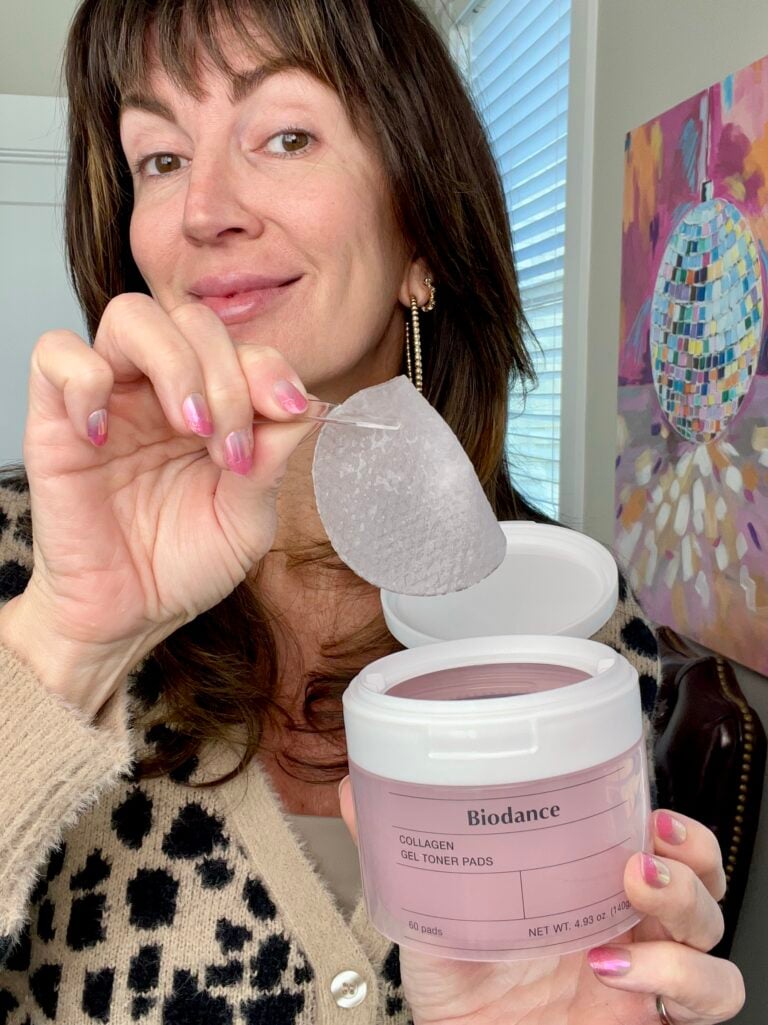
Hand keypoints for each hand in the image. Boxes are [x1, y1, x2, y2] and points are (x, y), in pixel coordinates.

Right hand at [3, 293, 314, 715]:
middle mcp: (160, 391)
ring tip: (189, 428)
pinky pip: (56, 355)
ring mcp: (109, 399)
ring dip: (176, 364)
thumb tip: (309, 404)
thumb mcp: (246, 519)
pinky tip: (106, 436)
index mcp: (211, 406)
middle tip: (230, 445)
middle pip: (193, 320)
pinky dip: (85, 380)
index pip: (241, 348)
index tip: (289, 412)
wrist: (125, 617)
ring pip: (132, 318)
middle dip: (228, 375)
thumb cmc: (181, 565)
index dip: (270, 369)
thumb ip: (272, 459)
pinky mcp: (54, 419)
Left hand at [339, 785, 744, 1024]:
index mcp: (585, 882)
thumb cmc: (456, 988)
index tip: (639, 796)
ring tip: (634, 889)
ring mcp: (647, 970)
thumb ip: (395, 848)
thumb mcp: (428, 909)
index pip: (649, 833)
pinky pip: (712, 997)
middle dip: (690, 846)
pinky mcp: (655, 1019)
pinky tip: (619, 972)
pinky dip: (683, 977)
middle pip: (699, 870)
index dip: (661, 811)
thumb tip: (353, 785)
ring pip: (715, 925)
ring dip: (688, 900)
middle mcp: (625, 920)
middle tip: (646, 838)